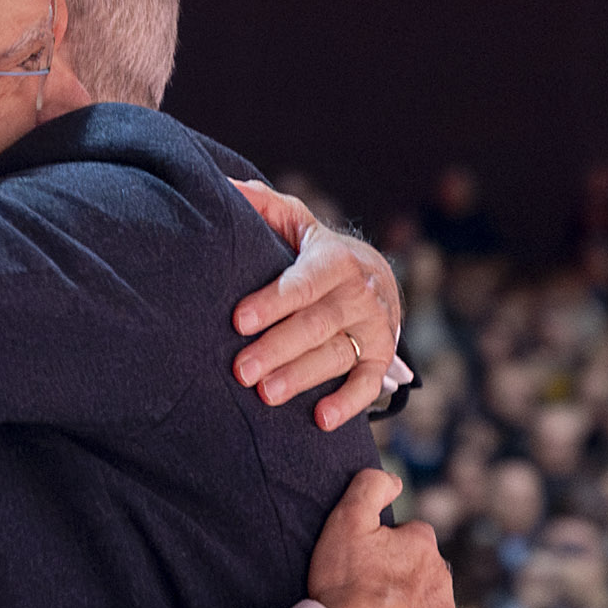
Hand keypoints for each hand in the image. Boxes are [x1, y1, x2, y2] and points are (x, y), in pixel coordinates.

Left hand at [229, 180, 402, 432]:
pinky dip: (349, 402)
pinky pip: (369, 382)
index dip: (272, 301)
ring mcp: (374, 327)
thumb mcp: (296, 222)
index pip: (303, 282)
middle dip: (278, 347)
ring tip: (266, 395)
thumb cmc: (317, 251)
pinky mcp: (382, 356)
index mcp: (335, 258)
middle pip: (317, 323)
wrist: (373, 276)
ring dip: (303, 376)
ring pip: (338, 354)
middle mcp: (359, 293)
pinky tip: (322, 420)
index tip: (238, 320)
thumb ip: (263, 206)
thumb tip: (226, 188)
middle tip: (241, 370)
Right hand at [307, 469, 457, 607]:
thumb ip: (370, 487)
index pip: (410, 537)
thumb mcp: (346, 522)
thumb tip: (393, 479)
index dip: (384, 548)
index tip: (362, 565)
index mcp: (423, 547)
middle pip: (421, 573)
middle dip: (400, 580)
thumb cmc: (345, 587)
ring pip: (428, 607)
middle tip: (364, 595)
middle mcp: (444, 581)